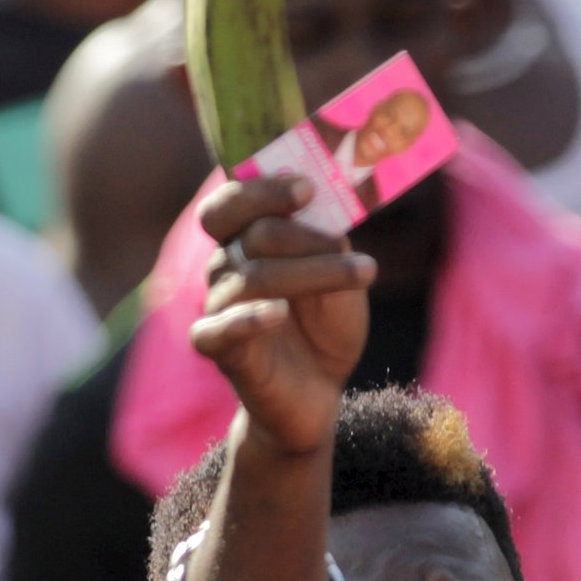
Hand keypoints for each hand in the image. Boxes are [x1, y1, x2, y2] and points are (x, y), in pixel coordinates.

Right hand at [191, 174, 374, 457]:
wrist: (318, 392)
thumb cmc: (325, 326)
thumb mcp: (339, 280)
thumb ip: (328, 245)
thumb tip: (326, 210)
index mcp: (246, 241)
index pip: (233, 202)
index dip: (263, 189)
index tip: (308, 188)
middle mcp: (225, 267)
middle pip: (249, 234)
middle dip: (299, 231)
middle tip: (338, 235)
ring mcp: (219, 306)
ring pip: (251, 278)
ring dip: (311, 272)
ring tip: (363, 273)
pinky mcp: (218, 349)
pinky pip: (217, 329)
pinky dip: (247, 319)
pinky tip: (277, 313)